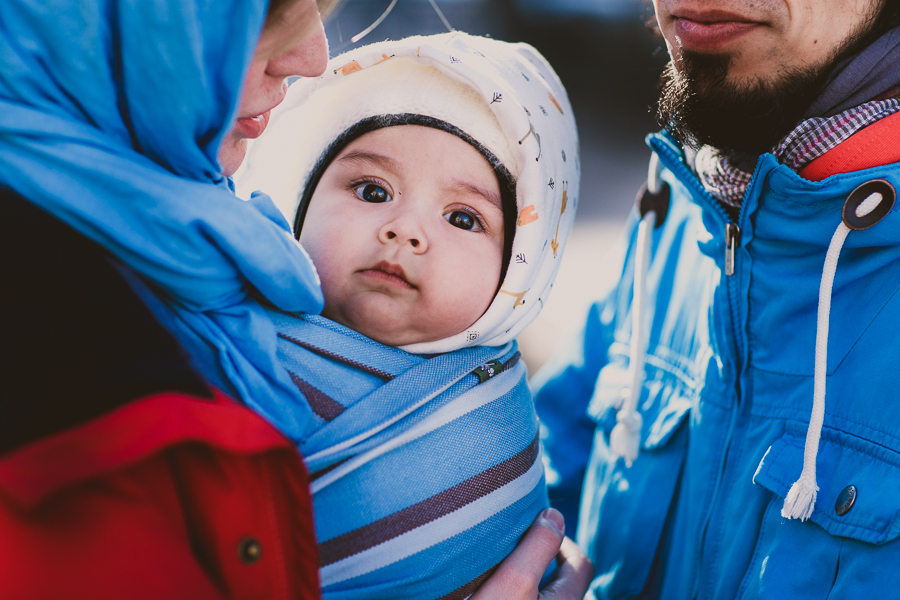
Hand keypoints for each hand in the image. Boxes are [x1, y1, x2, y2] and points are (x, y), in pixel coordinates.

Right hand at [471, 509, 593, 599]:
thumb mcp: (515, 578)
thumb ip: (539, 544)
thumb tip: (555, 514)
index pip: (581, 564)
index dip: (565, 541)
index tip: (537, 530)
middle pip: (563, 580)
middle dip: (546, 558)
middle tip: (518, 542)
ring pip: (545, 594)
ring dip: (530, 577)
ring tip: (503, 564)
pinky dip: (519, 591)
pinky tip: (494, 589)